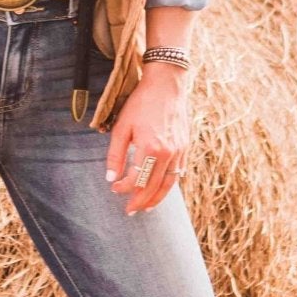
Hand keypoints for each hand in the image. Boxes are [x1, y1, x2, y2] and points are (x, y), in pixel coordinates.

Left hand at [105, 64, 190, 213]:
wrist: (167, 86)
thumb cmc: (141, 103)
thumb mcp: (122, 127)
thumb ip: (116, 154)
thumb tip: (111, 178)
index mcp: (150, 148)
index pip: (136, 180)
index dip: (124, 188)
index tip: (114, 188)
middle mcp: (167, 153)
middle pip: (153, 187)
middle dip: (139, 201)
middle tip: (129, 211)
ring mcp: (179, 151)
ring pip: (168, 184)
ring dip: (156, 199)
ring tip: (146, 208)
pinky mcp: (185, 147)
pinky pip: (178, 174)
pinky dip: (168, 186)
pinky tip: (160, 189)